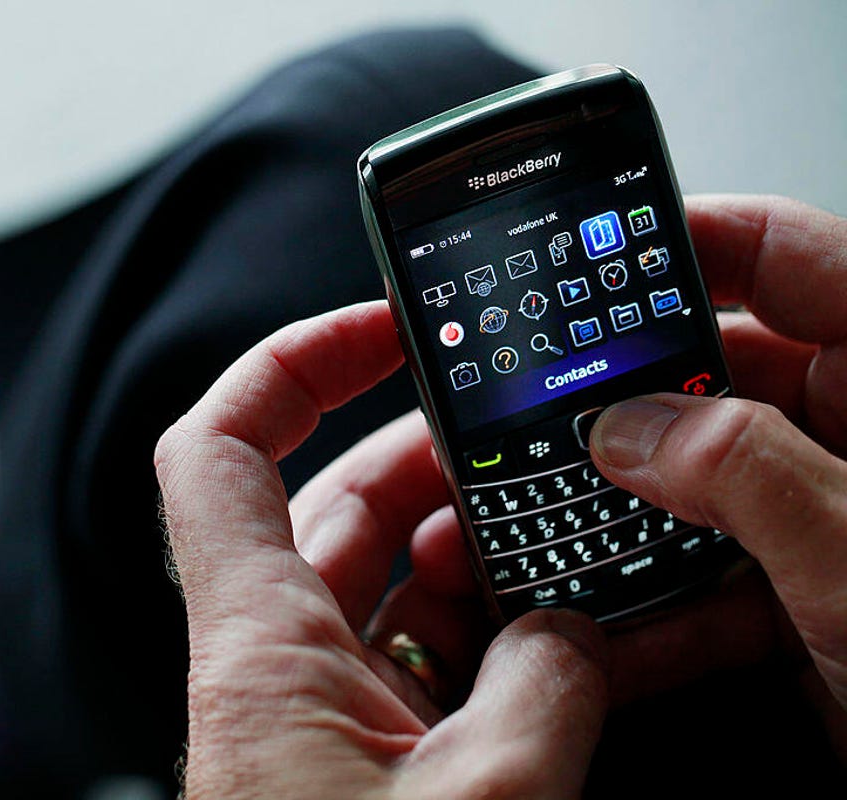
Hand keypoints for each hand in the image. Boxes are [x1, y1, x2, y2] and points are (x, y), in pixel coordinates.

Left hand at [155, 303, 609, 798]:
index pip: (220, 452)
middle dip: (425, 459)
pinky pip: (407, 662)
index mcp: (261, 650)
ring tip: (553, 538)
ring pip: (378, 584)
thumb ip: (545, 689)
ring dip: (461, 552)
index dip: (287, 364)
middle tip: (516, 441)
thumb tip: (573, 634)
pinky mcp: (353, 763)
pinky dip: (475, 637)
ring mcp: (312, 715)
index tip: (380, 328)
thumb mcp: (486, 796)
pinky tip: (550, 638)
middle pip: (332, 507)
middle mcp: (272, 668)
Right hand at [588, 195, 846, 745]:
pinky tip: (610, 621)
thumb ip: (747, 474)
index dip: (691, 239)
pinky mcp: (803, 588)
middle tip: (545, 414)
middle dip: (624, 403)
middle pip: (716, 373)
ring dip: (623, 512)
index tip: (593, 256)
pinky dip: (655, 600)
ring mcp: (825, 513)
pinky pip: (709, 569)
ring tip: (552, 518)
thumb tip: (631, 426)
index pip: (789, 258)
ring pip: (698, 480)